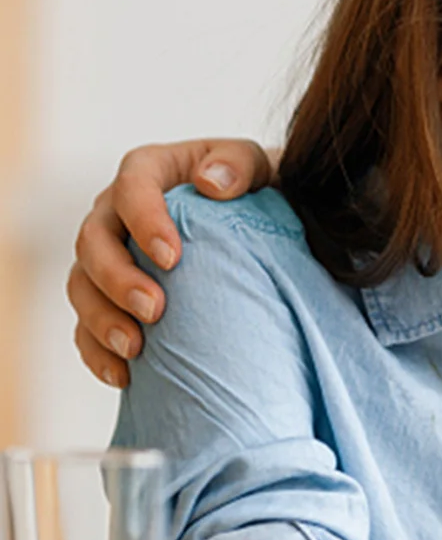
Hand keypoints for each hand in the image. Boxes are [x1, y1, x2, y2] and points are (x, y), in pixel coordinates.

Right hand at [68, 139, 274, 386]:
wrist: (262, 224)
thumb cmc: (257, 189)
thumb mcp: (259, 167)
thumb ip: (240, 163)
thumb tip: (212, 183)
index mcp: (149, 172)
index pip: (131, 187)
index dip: (143, 221)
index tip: (172, 257)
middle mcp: (116, 213)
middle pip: (93, 242)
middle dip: (117, 279)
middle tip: (155, 309)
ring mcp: (108, 256)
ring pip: (81, 287)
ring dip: (102, 320)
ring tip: (136, 348)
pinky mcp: (109, 298)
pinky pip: (86, 326)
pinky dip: (98, 352)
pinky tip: (124, 376)